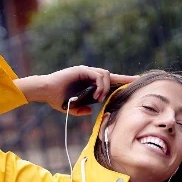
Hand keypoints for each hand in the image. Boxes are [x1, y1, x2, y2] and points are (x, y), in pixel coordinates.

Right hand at [13, 66, 139, 115]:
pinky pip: (97, 76)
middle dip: (123, 78)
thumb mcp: (71, 108)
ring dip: (105, 88)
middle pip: (110, 76)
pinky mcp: (82, 70)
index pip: (107, 81)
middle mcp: (88, 75)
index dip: (120, 82)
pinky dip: (100, 85)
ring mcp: (86, 71)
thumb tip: (91, 111)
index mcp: (88, 83)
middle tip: (136, 80)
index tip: (132, 83)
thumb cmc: (56, 99)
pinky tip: (97, 95)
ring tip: (100, 98)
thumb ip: (81, 110)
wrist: (45, 92)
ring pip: (105, 75)